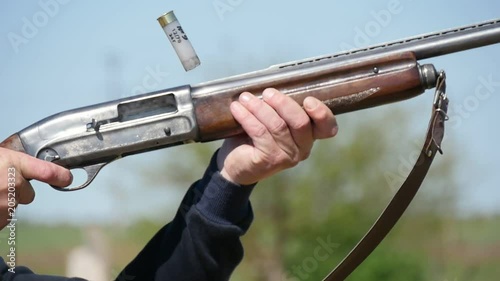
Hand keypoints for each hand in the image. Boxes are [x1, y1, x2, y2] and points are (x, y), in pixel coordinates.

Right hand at [0, 147, 71, 228]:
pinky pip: (1, 219)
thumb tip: (22, 168)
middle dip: (15, 191)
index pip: (47, 171)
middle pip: (27, 194)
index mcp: (12, 162)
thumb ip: (12, 163)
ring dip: (1, 203)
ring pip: (11, 207)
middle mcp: (13, 183)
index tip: (67, 179)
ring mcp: (5, 203)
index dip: (60, 176)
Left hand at [217, 88, 337, 184]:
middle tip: (267, 92)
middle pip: (300, 123)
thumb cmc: (256, 136)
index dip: (322, 114)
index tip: (308, 100)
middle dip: (283, 103)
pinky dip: (247, 117)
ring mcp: (287, 157)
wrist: (236, 164)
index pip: (327, 127)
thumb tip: (271, 83)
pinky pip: (260, 133)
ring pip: (278, 126)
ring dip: (259, 107)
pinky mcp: (269, 160)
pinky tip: (237, 108)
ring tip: (245, 97)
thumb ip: (280, 107)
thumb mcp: (273, 119)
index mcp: (309, 136)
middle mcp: (303, 148)